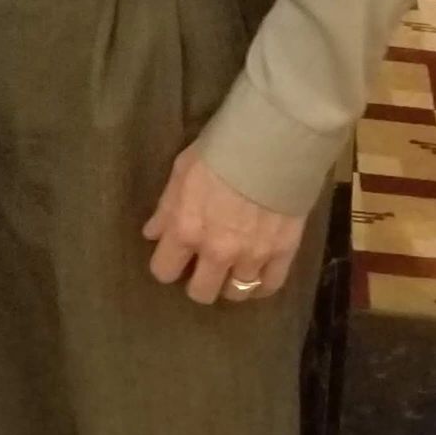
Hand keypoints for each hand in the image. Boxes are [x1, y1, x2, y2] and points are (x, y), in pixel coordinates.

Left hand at [142, 145, 305, 305]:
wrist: (272, 141)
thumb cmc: (220, 150)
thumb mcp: (182, 172)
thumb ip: (167, 208)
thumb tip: (152, 234)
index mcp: (186, 230)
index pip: (164, 271)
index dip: (168, 265)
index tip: (175, 257)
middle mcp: (216, 252)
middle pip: (201, 293)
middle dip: (199, 281)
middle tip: (205, 264)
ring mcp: (251, 256)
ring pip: (236, 293)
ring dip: (231, 282)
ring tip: (233, 268)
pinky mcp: (282, 253)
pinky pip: (270, 286)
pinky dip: (262, 284)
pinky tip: (258, 273)